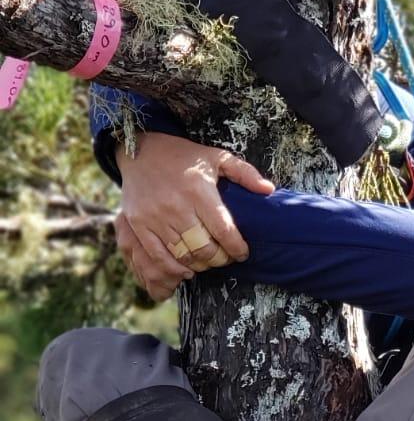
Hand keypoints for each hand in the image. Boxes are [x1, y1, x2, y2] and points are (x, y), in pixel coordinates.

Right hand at [115, 131, 273, 301]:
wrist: (141, 150)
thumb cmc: (185, 156)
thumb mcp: (217, 157)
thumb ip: (245, 173)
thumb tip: (269, 189)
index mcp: (199, 190)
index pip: (224, 231)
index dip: (236, 248)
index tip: (242, 253)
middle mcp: (176, 206)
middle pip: (203, 249)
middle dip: (219, 260)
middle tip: (224, 258)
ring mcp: (154, 217)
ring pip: (182, 257)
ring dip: (199, 267)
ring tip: (207, 263)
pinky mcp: (138, 225)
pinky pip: (157, 258)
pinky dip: (173, 270)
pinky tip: (184, 270)